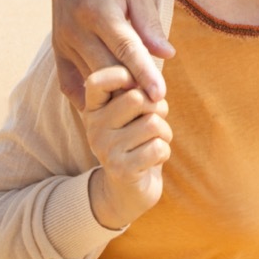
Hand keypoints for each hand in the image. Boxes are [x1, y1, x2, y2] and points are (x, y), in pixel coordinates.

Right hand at [52, 0, 176, 108]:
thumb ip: (149, 24)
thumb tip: (168, 55)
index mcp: (99, 12)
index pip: (126, 50)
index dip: (144, 74)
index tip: (160, 95)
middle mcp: (76, 29)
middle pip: (106, 70)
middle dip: (131, 90)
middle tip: (156, 106)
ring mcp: (62, 42)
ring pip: (90, 79)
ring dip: (113, 95)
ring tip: (139, 107)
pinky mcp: (57, 50)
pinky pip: (69, 84)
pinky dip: (87, 97)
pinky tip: (106, 106)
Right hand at [84, 66, 171, 229]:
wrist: (127, 190)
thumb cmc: (137, 140)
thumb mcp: (132, 112)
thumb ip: (137, 89)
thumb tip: (152, 68)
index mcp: (94, 108)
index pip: (97, 80)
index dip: (123, 76)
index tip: (139, 85)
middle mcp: (94, 127)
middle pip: (138, 98)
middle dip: (158, 108)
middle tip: (155, 121)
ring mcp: (105, 149)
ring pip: (153, 123)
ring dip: (164, 133)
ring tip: (154, 142)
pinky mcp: (120, 169)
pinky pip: (158, 147)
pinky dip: (164, 152)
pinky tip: (152, 160)